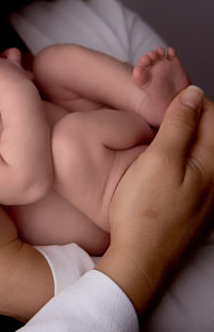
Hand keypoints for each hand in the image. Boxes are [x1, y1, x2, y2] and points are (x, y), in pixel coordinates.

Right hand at [96, 86, 213, 316]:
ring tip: (154, 122)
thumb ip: (178, 125)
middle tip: (155, 102)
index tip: (160, 89)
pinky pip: (194, 164)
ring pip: (200, 147)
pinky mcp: (195, 202)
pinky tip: (159, 151)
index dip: (188, 96)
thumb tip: (193, 93)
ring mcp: (208, 192)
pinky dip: (179, 149)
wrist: (140, 257)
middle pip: (209, 130)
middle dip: (186, 111)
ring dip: (182, 130)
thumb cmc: (145, 209)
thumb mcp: (159, 160)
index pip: (211, 114)